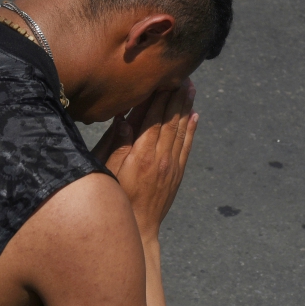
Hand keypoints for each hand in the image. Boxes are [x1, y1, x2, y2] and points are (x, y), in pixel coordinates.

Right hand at [92, 81, 197, 240]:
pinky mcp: (178, 174)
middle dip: (176, 96)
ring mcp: (172, 166)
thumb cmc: (117, 200)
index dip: (159, 97)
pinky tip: (195, 116)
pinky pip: (187, 147)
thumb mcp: (110, 171)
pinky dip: (192, 129)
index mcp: (142, 154)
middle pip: (170, 120)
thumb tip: (123, 118)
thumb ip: (118, 144)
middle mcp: (161, 157)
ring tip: (191, 88)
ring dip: (186, 107)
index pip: (153, 118)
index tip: (164, 78)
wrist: (139, 229)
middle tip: (183, 75)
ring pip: (181, 130)